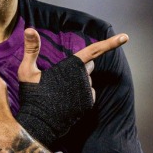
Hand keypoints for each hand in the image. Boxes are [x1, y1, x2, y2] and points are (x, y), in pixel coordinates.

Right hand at [16, 29, 127, 145]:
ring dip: (78, 82)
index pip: (94, 50)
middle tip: (61, 77)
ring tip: (60, 92)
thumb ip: (32, 49)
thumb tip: (29, 28)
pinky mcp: (88, 103)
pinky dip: (81, 94)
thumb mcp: (27, 70)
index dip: (110, 43)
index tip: (125, 37)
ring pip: (87, 81)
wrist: (40, 124)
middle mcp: (83, 78)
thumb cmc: (33, 96)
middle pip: (88, 65)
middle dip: (80, 67)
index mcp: (71, 66)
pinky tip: (67, 100)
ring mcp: (87, 91)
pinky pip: (88, 93)